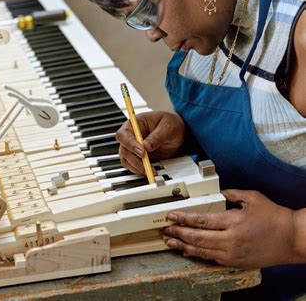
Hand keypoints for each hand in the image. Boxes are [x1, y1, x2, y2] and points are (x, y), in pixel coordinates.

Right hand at [115, 111, 185, 174]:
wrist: (178, 132)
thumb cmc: (170, 123)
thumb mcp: (167, 127)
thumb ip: (156, 136)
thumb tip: (146, 147)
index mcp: (134, 124)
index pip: (124, 134)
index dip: (130, 144)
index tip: (142, 152)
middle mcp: (131, 136)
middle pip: (124, 149)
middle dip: (135, 159)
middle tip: (147, 165)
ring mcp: (133, 147)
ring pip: (127, 159)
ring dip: (137, 167)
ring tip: (150, 170)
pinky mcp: (138, 157)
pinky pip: (133, 165)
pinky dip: (139, 170)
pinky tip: (149, 171)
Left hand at [161, 189, 296, 268]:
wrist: (293, 239)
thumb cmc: (274, 216)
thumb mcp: (252, 198)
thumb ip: (230, 194)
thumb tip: (215, 193)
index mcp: (234, 221)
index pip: (201, 220)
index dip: (183, 218)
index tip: (171, 216)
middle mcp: (231, 240)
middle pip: (197, 237)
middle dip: (178, 232)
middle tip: (164, 229)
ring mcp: (233, 254)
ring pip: (202, 251)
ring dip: (183, 246)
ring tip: (170, 241)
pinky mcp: (236, 263)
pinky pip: (212, 259)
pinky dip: (197, 255)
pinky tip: (188, 251)